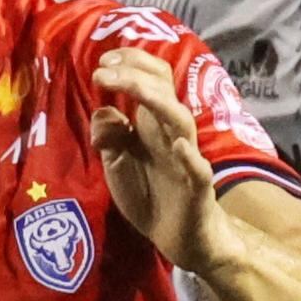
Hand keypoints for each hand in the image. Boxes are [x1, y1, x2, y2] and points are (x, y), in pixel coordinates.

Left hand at [86, 44, 224, 273]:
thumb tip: (102, 110)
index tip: (102, 63)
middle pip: (164, 89)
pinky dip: (190, 157)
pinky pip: (199, 169)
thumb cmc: (149, 194)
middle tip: (103, 68)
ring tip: (130, 86)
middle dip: (135, 72)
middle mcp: (171, 133)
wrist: (178, 237)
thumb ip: (109, 136)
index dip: (130, 64)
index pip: (150, 79)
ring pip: (180, 119)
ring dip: (156, 99)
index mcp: (152, 124)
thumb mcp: (117, 164)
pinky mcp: (198, 188)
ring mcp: (187, 158)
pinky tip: (178, 146)